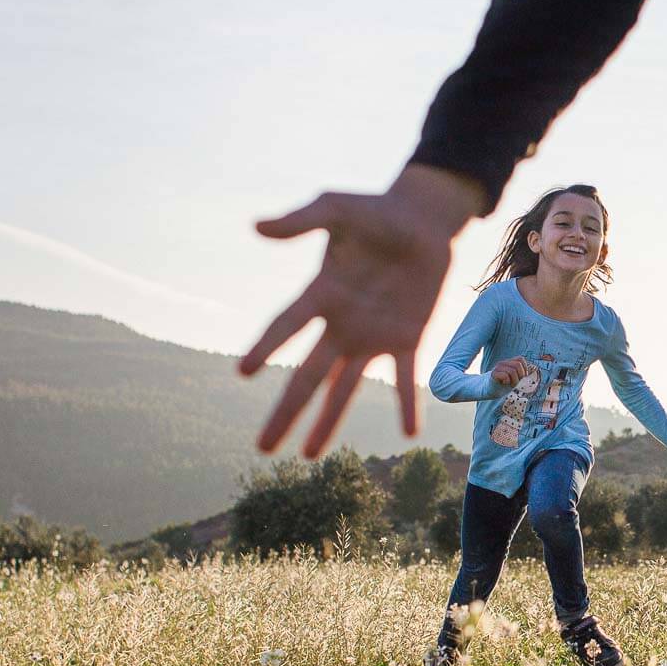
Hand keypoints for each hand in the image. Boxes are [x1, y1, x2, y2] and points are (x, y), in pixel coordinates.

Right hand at [240, 164, 485, 456]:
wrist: (423, 221)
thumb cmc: (375, 212)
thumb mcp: (337, 208)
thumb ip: (302, 219)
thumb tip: (258, 227)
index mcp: (321, 295)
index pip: (286, 327)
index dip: (265, 347)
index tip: (242, 372)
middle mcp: (341, 324)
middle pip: (307, 376)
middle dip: (286, 411)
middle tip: (263, 448)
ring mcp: (373, 336)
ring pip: (344, 388)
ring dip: (328, 421)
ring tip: (309, 456)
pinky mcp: (408, 338)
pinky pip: (406, 377)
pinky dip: (407, 403)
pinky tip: (408, 432)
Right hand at [490, 356, 531, 387]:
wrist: (488, 391)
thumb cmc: (502, 385)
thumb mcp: (513, 378)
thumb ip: (519, 373)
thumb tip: (527, 372)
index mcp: (508, 363)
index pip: (521, 359)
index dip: (524, 369)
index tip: (521, 377)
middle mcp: (503, 363)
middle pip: (518, 365)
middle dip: (519, 376)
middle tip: (514, 382)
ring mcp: (497, 368)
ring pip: (512, 371)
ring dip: (514, 381)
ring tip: (508, 384)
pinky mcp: (493, 374)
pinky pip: (505, 376)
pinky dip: (507, 382)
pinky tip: (503, 384)